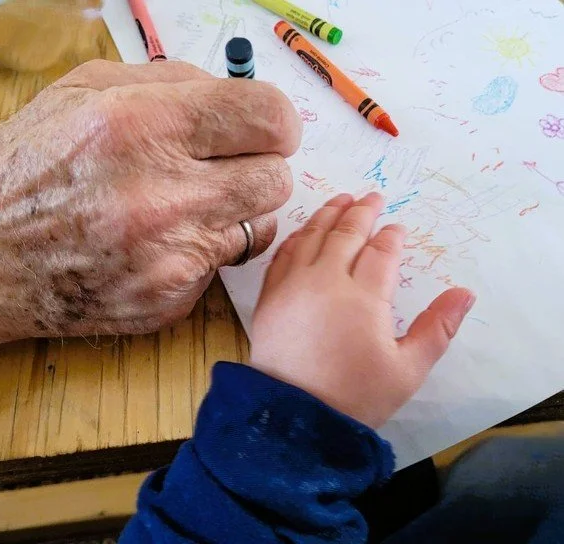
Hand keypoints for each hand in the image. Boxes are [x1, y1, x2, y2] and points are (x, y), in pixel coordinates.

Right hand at [0, 60, 300, 345]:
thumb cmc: (31, 168)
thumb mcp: (84, 93)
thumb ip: (172, 83)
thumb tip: (237, 93)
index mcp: (142, 127)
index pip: (267, 117)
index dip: (276, 121)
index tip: (268, 129)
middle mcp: (162, 195)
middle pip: (276, 178)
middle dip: (259, 167)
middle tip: (227, 168)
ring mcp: (170, 256)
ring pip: (262, 225)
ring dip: (236, 212)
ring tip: (187, 207)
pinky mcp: (171, 298)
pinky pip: (224, 265)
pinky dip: (205, 251)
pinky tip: (163, 244)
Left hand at [250, 193, 474, 428]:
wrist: (293, 417)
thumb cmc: (355, 396)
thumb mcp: (408, 369)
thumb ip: (437, 328)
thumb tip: (465, 293)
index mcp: (363, 296)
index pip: (381, 251)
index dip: (392, 236)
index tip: (398, 228)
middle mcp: (326, 280)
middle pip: (346, 233)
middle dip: (361, 211)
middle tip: (372, 197)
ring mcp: (293, 285)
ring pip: (311, 236)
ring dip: (328, 214)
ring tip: (341, 199)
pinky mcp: (270, 297)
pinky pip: (283, 255)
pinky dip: (296, 237)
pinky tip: (304, 231)